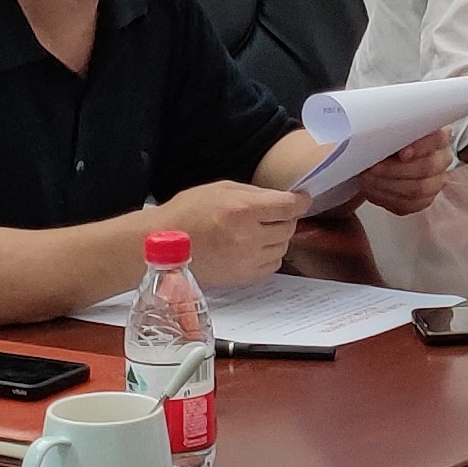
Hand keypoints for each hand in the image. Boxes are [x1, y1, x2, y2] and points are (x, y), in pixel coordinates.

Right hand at [159, 181, 305, 286]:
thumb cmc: (188, 213)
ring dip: (277, 237)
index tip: (302, 199)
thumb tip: (283, 197)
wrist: (164, 246)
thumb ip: (255, 193)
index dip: (300, 201)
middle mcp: (249, 237)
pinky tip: (254, 247)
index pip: (289, 207)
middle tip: (272, 214)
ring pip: (283, 247)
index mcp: (243, 210)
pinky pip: (272, 265)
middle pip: (289, 227)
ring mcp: (247, 260)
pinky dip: (269, 255)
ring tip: (258, 231)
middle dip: (285, 218)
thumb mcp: (221, 189)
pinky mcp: (243, 277)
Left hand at [342, 133, 452, 216]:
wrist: (383, 155)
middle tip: (373, 167)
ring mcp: (435, 181)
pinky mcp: (423, 200)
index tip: (401, 153)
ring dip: (387, 185)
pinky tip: (373, 190)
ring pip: (418, 189)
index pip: (438, 138)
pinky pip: (408, 204)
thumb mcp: (390, 125)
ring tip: (367, 179)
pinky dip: (386, 198)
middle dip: (395, 170)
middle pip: (427, 167)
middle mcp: (442, 158)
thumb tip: (375, 128)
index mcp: (438, 134)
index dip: (420, 147)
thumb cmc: (388, 138)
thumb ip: (391, 126)